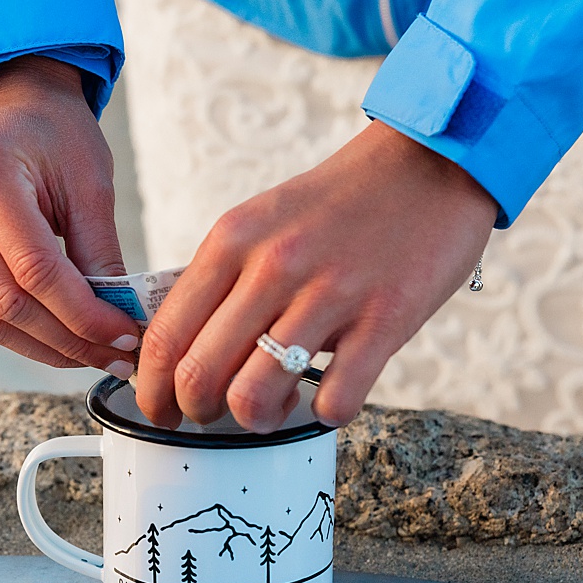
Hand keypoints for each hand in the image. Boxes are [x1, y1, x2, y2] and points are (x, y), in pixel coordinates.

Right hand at [0, 55, 144, 371]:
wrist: (9, 106)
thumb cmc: (54, 135)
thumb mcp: (90, 183)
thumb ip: (100, 254)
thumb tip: (118, 325)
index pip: (34, 268)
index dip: (83, 314)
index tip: (125, 337)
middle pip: (6, 300)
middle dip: (67, 338)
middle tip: (115, 356)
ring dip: (42, 346)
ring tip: (89, 355)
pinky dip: (15, 331)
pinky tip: (54, 336)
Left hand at [134, 122, 496, 433]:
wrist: (430, 162)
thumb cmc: (339, 203)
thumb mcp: (259, 221)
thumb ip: (218, 278)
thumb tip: (176, 345)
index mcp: (231, 241)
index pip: (165, 335)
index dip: (151, 389)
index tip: (159, 408)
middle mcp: (273, 266)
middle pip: (199, 375)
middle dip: (195, 412)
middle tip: (210, 417)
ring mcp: (330, 293)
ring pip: (254, 396)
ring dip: (254, 421)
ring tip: (268, 412)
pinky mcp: (386, 319)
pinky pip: (335, 399)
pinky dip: (324, 415)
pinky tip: (327, 400)